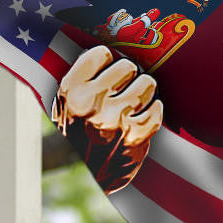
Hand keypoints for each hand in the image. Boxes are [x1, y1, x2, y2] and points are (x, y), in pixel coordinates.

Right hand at [51, 46, 162, 193]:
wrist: (84, 176)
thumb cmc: (77, 133)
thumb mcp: (65, 103)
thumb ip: (82, 77)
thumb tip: (109, 46)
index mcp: (70, 92)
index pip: (101, 54)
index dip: (107, 62)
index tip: (106, 71)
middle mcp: (92, 104)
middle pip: (128, 67)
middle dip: (128, 76)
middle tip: (123, 88)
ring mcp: (115, 121)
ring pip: (147, 83)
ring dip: (144, 90)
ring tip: (134, 101)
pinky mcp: (136, 138)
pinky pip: (157, 109)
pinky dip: (154, 110)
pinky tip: (144, 115)